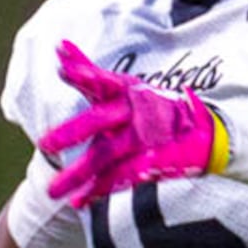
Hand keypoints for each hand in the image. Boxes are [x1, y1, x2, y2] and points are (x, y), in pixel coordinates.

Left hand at [37, 41, 225, 208]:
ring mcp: (142, 139)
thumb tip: (59, 46)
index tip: (62, 68)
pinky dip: (99, 191)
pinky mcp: (151, 163)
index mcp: (125, 91)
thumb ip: (88, 71)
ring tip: (52, 192)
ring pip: (104, 157)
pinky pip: (120, 178)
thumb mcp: (123, 86)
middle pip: (99, 121)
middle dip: (72, 132)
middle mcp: (133, 112)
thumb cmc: (150, 107)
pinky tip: (79, 201)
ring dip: (77, 175)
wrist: (202, 133)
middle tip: (45, 145)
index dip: (83, 74)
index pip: (101, 80)